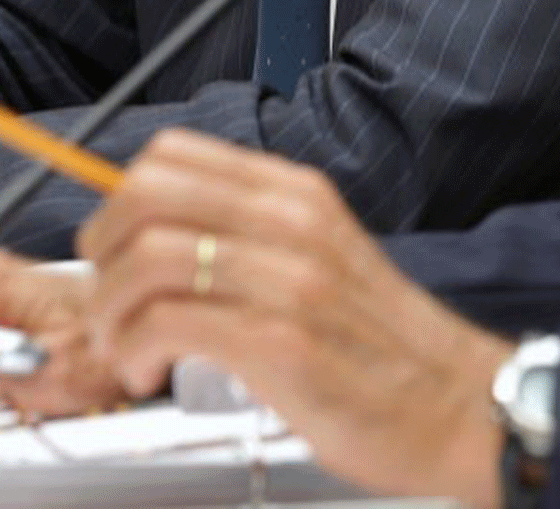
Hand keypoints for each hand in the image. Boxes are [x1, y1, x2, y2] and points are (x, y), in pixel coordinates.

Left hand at [78, 130, 512, 508]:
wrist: (458, 407)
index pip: (173, 153)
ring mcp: (288, 280)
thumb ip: (253, 237)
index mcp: (297, 195)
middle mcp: (291, 223)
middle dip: (100, 249)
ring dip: (111, 312)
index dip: (119, 198)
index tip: (113, 246)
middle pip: (147, 194)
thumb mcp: (321, 259)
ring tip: (124, 348)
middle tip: (106, 297)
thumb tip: (161, 234)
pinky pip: (170, 323)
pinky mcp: (281, 343)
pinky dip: (135, 349)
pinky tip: (149, 373)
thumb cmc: (383, 348)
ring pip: (149, 258)